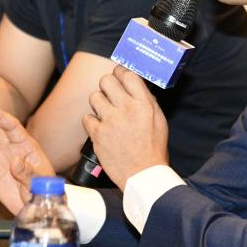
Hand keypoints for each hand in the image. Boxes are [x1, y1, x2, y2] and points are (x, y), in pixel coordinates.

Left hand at [83, 66, 168, 190]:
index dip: (120, 72)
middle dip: (107, 85)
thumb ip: (147, 100)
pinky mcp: (97, 135)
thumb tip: (135, 86)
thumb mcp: (159, 120)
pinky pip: (87, 117)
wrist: (143, 175)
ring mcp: (110, 121)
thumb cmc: (153, 148)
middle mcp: (126, 109)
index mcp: (143, 104)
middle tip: (110, 94)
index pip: (127, 75)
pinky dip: (92, 122)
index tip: (118, 75)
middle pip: (106, 80)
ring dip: (99, 103)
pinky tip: (100, 128)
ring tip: (105, 112)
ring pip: (94, 97)